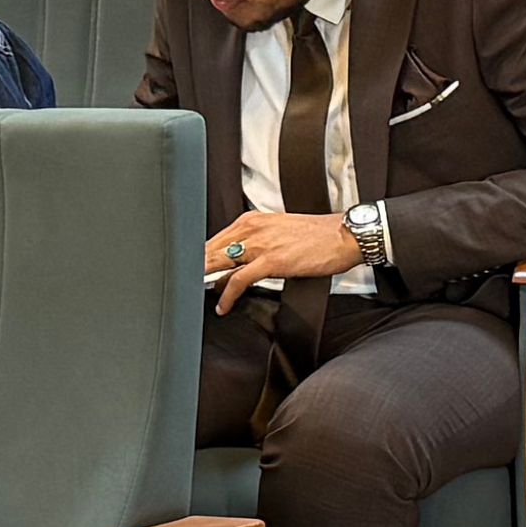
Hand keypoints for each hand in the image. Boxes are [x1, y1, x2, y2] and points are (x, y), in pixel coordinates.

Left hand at [201, 208, 359, 307]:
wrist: (343, 235)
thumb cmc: (316, 236)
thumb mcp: (278, 233)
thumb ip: (254, 245)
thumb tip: (235, 265)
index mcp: (251, 220)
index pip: (214, 240)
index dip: (198, 258)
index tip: (188, 273)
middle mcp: (251, 228)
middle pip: (210, 250)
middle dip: (194, 269)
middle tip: (182, 287)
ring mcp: (260, 244)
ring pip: (218, 262)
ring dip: (203, 281)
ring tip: (194, 297)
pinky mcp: (271, 261)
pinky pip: (239, 280)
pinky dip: (227, 295)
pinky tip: (223, 306)